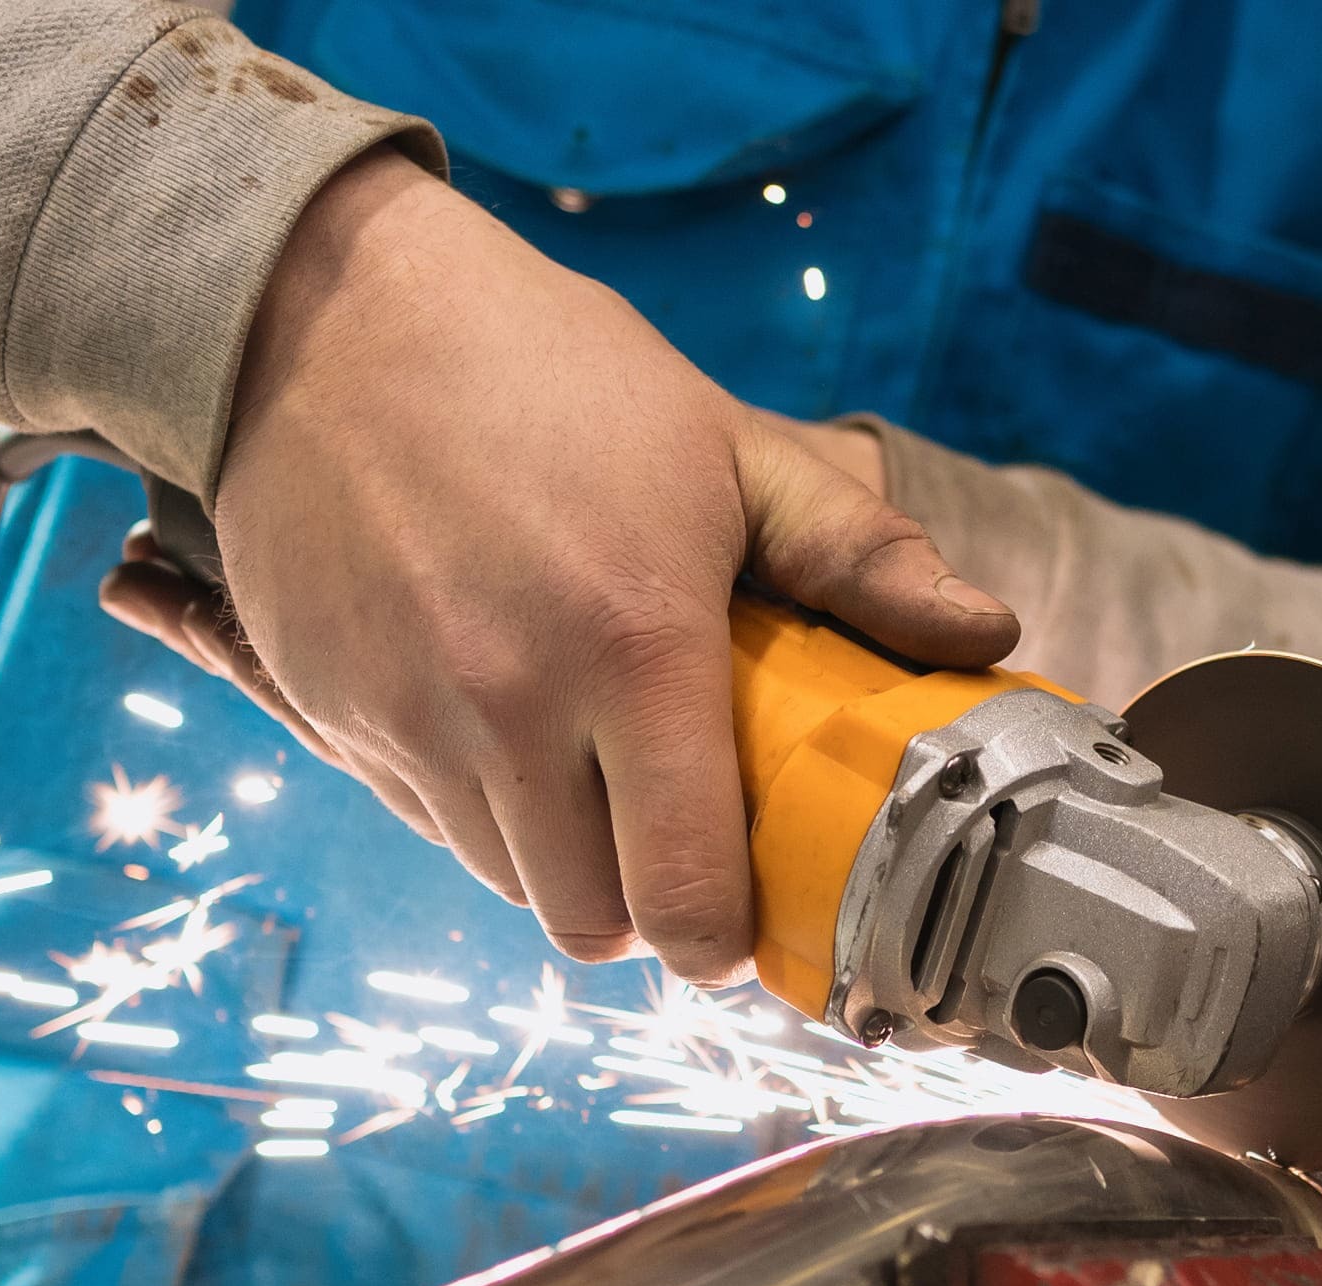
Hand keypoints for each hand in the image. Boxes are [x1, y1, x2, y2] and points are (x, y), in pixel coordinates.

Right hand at [97, 150, 1013, 982]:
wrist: (329, 312)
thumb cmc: (555, 374)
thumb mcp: (730, 449)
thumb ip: (861, 559)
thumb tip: (992, 634)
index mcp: (636, 651)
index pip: (683, 898)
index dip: (724, 937)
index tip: (746, 913)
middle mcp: (511, 707)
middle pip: (590, 922)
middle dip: (645, 905)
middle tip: (676, 838)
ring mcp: (408, 718)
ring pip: (507, 885)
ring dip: (560, 859)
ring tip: (591, 767)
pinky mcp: (329, 710)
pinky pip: (425, 822)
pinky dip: (476, 807)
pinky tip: (502, 717)